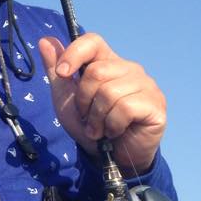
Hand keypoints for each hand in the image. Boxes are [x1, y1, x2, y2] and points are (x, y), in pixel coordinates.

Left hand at [39, 33, 165, 175]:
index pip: (93, 41)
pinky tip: (114, 132)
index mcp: (108, 63)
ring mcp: (145, 85)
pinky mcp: (155, 104)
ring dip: (97, 118)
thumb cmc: (91, 126)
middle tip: (87, 117)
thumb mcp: (66, 99)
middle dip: (84, 100)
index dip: (74, 54)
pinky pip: (125, 108)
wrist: (112, 159)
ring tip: (100, 128)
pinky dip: (112, 125)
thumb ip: (56, 71)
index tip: (63, 74)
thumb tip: (44, 40)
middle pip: (97, 71)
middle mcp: (129, 69)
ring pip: (109, 92)